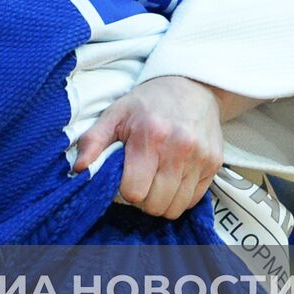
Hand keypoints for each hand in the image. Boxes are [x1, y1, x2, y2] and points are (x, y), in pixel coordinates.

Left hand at [74, 76, 235, 218]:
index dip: (124, 190)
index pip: (134, 192)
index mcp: (151, 137)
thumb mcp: (116, 114)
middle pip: (155, 205)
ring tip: (154, 181)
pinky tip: (171, 178)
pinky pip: (193, 200)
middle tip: (139, 181)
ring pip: (175, 207)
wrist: (192, 86)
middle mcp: (180, 149)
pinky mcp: (214, 165)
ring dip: (161, 201)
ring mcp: (200, 158)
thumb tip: (79, 167)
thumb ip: (94, 140)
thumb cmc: (149, 102)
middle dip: (142, 200)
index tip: (123, 179)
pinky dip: (179, 197)